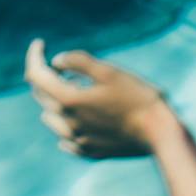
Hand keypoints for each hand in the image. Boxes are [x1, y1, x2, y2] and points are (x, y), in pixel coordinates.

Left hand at [24, 39, 172, 158]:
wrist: (161, 135)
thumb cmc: (138, 99)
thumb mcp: (109, 71)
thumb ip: (78, 62)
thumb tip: (57, 61)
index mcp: (69, 100)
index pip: (36, 75)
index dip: (34, 56)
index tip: (40, 44)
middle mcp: (68, 123)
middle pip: (41, 96)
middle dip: (45, 77)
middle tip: (63, 67)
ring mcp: (78, 140)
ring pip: (51, 118)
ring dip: (55, 102)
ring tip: (75, 91)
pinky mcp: (91, 152)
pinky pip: (66, 140)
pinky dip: (65, 126)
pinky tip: (75, 122)